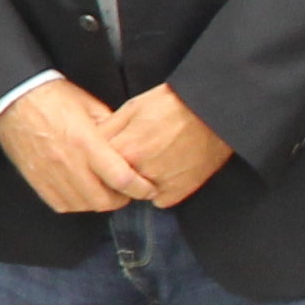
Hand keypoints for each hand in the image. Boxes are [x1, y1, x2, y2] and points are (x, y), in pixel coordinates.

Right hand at [0, 80, 147, 216]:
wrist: (14, 99)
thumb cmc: (53, 98)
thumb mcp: (91, 106)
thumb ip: (112, 129)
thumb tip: (127, 145)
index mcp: (86, 142)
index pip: (121, 178)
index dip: (140, 188)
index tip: (148, 188)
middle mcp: (69, 163)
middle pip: (103, 200)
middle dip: (121, 199)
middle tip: (125, 191)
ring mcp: (50, 174)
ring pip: (82, 205)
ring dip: (98, 202)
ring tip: (103, 191)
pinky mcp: (36, 179)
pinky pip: (60, 204)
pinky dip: (76, 203)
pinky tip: (81, 192)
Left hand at [106, 83, 234, 206]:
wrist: (214, 112)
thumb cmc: (173, 105)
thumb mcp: (133, 108)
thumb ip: (109, 130)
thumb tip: (91, 142)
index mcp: (123, 150)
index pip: (95, 165)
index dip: (100, 157)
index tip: (110, 150)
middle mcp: (138, 172)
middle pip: (114, 181)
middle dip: (118, 171)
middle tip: (136, 153)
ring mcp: (158, 185)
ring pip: (135, 192)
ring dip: (139, 181)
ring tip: (155, 158)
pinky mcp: (177, 193)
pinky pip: (158, 199)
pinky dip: (160, 188)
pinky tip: (169, 168)